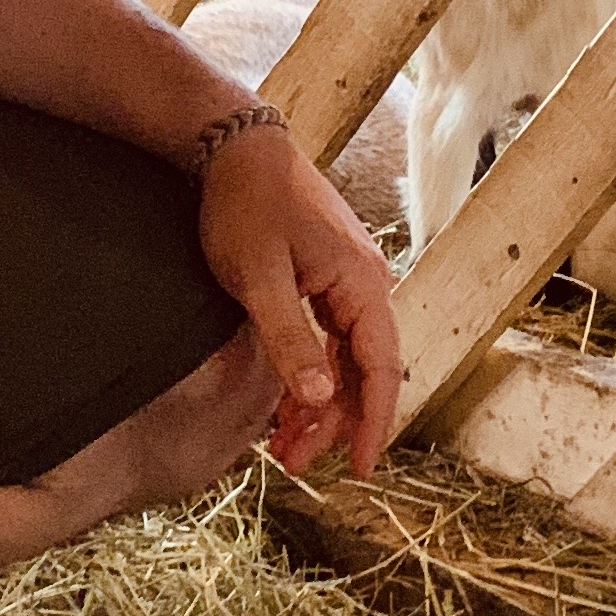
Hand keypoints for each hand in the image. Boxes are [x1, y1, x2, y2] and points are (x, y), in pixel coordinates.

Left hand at [194, 119, 402, 478]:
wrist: (235, 147)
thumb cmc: (245, 205)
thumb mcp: (258, 277)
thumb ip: (289, 337)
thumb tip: (321, 397)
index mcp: (360, 284)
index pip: (381, 368)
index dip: (372, 423)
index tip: (357, 468)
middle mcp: (364, 285)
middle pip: (363, 371)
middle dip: (334, 423)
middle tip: (295, 463)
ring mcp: (346, 281)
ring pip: (344, 359)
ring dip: (319, 404)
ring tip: (284, 446)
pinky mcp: (324, 278)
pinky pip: (329, 339)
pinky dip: (309, 374)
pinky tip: (284, 403)